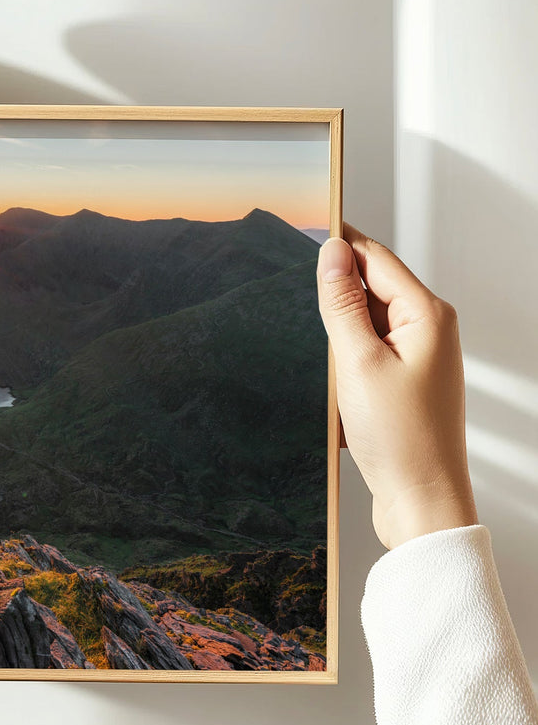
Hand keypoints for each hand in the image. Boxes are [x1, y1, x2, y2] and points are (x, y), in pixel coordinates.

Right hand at [316, 224, 477, 549]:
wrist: (421, 501)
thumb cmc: (400, 439)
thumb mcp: (358, 363)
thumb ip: (343, 304)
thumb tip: (332, 254)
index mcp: (427, 316)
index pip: (376, 259)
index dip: (339, 242)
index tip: (306, 224)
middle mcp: (430, 330)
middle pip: (372, 288)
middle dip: (334, 292)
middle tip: (295, 296)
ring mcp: (419, 357)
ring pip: (366, 323)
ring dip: (338, 333)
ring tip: (322, 360)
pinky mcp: (405, 382)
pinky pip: (367, 352)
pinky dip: (345, 360)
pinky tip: (332, 382)